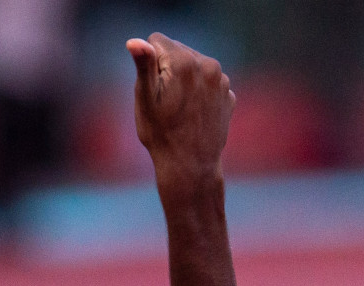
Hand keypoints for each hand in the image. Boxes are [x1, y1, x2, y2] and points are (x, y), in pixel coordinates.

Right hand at [126, 33, 234, 191]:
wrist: (190, 167)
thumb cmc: (161, 134)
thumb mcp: (145, 99)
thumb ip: (143, 65)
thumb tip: (135, 41)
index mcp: (184, 62)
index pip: (157, 40)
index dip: (150, 64)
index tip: (154, 88)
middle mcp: (208, 65)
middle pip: (177, 50)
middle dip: (168, 69)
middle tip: (165, 100)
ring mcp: (222, 81)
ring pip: (194, 65)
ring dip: (185, 79)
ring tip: (179, 108)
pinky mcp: (228, 95)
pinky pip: (209, 82)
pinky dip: (200, 92)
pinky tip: (194, 114)